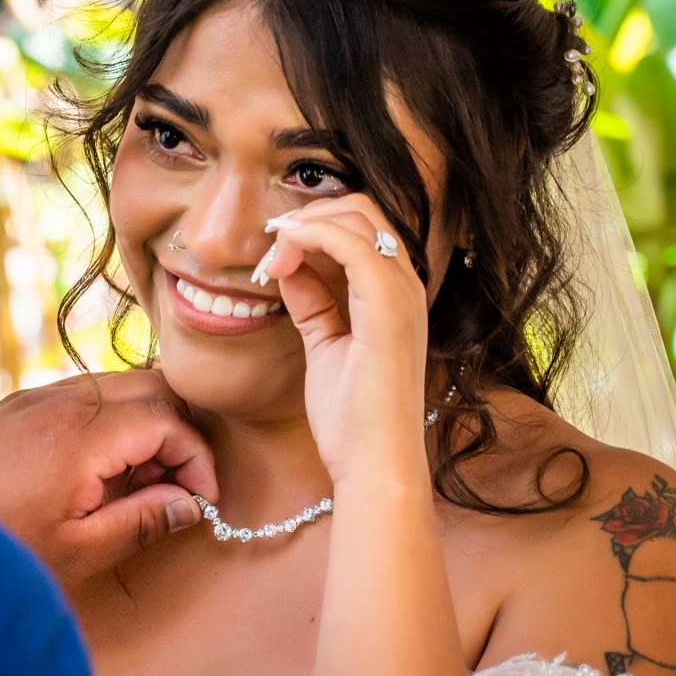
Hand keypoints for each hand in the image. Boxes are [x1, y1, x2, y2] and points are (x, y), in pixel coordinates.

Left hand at [0, 371, 218, 588]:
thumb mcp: (78, 549)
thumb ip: (142, 521)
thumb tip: (191, 505)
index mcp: (81, 434)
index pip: (168, 420)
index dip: (197, 459)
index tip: (202, 500)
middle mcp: (61, 399)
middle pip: (151, 387)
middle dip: (179, 433)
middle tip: (179, 487)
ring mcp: (35, 396)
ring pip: (118, 386)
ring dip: (145, 426)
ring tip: (140, 486)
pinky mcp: (17, 405)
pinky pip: (84, 395)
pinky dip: (111, 422)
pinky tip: (101, 473)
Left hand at [253, 194, 432, 491]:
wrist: (374, 464)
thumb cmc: (353, 419)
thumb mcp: (325, 344)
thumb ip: (313, 303)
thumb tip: (289, 266)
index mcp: (396, 295)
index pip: (363, 227)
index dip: (314, 224)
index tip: (272, 250)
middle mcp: (407, 287)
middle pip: (363, 210)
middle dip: (308, 215)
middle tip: (268, 245)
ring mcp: (402, 296)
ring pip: (359, 217)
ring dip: (305, 224)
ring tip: (270, 255)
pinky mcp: (388, 310)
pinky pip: (352, 245)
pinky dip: (311, 237)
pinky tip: (280, 258)